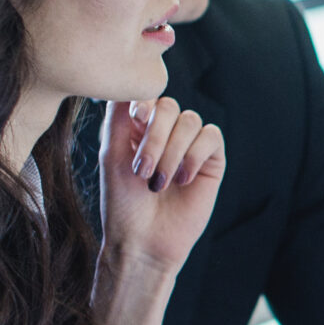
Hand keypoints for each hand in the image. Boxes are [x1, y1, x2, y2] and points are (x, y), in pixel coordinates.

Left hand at [94, 97, 225, 324]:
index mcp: (139, 127)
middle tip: (142, 171)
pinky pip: (211, 137)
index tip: (134, 125)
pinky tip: (182, 179)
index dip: (142, 106)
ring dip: (172, 152)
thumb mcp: (111, 154)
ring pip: (190, 121)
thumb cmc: (122, 203)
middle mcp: (166, 133)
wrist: (143, 241)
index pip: (147, 96)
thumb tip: (128, 83)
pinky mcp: (211, 162)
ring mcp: (190, 146)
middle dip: (155, 138)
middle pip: (169, 106)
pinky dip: (193, 155)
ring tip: (160, 182)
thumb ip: (118, 117)